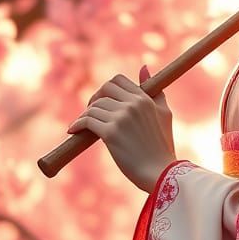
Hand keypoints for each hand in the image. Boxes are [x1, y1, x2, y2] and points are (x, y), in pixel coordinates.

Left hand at [67, 65, 175, 192]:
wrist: (160, 172)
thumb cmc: (162, 147)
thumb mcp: (164, 114)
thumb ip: (154, 91)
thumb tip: (143, 67)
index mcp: (145, 98)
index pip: (119, 80)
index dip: (107, 90)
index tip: (102, 102)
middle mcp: (133, 104)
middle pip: (104, 89)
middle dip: (95, 98)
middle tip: (91, 112)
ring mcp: (122, 117)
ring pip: (94, 107)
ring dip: (86, 116)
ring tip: (83, 126)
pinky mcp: (111, 133)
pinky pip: (87, 121)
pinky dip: (78, 125)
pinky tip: (74, 131)